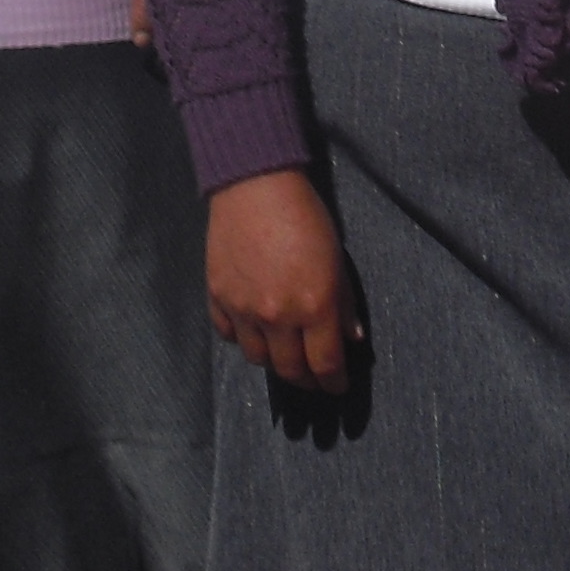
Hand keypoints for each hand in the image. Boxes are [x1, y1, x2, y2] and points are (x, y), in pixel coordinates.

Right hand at [205, 169, 361, 393]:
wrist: (255, 184)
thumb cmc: (305, 215)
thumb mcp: (336, 257)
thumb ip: (344, 302)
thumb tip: (351, 338)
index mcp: (315, 305)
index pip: (325, 364)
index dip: (334, 382)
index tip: (338, 386)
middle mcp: (278, 316)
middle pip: (291, 370)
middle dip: (307, 380)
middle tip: (315, 380)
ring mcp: (244, 309)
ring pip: (259, 359)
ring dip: (275, 362)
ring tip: (285, 355)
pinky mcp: (218, 297)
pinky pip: (229, 335)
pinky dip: (243, 339)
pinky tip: (254, 331)